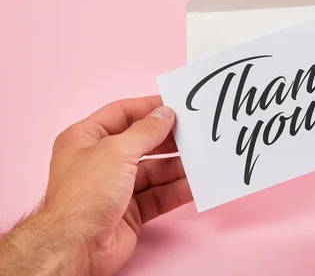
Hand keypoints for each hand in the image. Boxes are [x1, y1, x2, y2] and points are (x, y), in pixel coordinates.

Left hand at [0, 96, 192, 275]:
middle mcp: (100, 161)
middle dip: (168, 139)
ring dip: (177, 166)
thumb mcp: (116, 151)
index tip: (175, 104)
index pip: (121, 113)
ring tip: (201, 158)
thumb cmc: (85, 195)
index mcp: (85, 139)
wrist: (76, 248)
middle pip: (142, 143)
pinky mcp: (130, 211)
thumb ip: (146, 131)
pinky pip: (158, 195)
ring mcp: (116, 187)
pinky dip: (176, 189)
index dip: (149, 108)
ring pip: (154, 171)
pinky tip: (195, 183)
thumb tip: (165, 114)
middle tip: (194, 132)